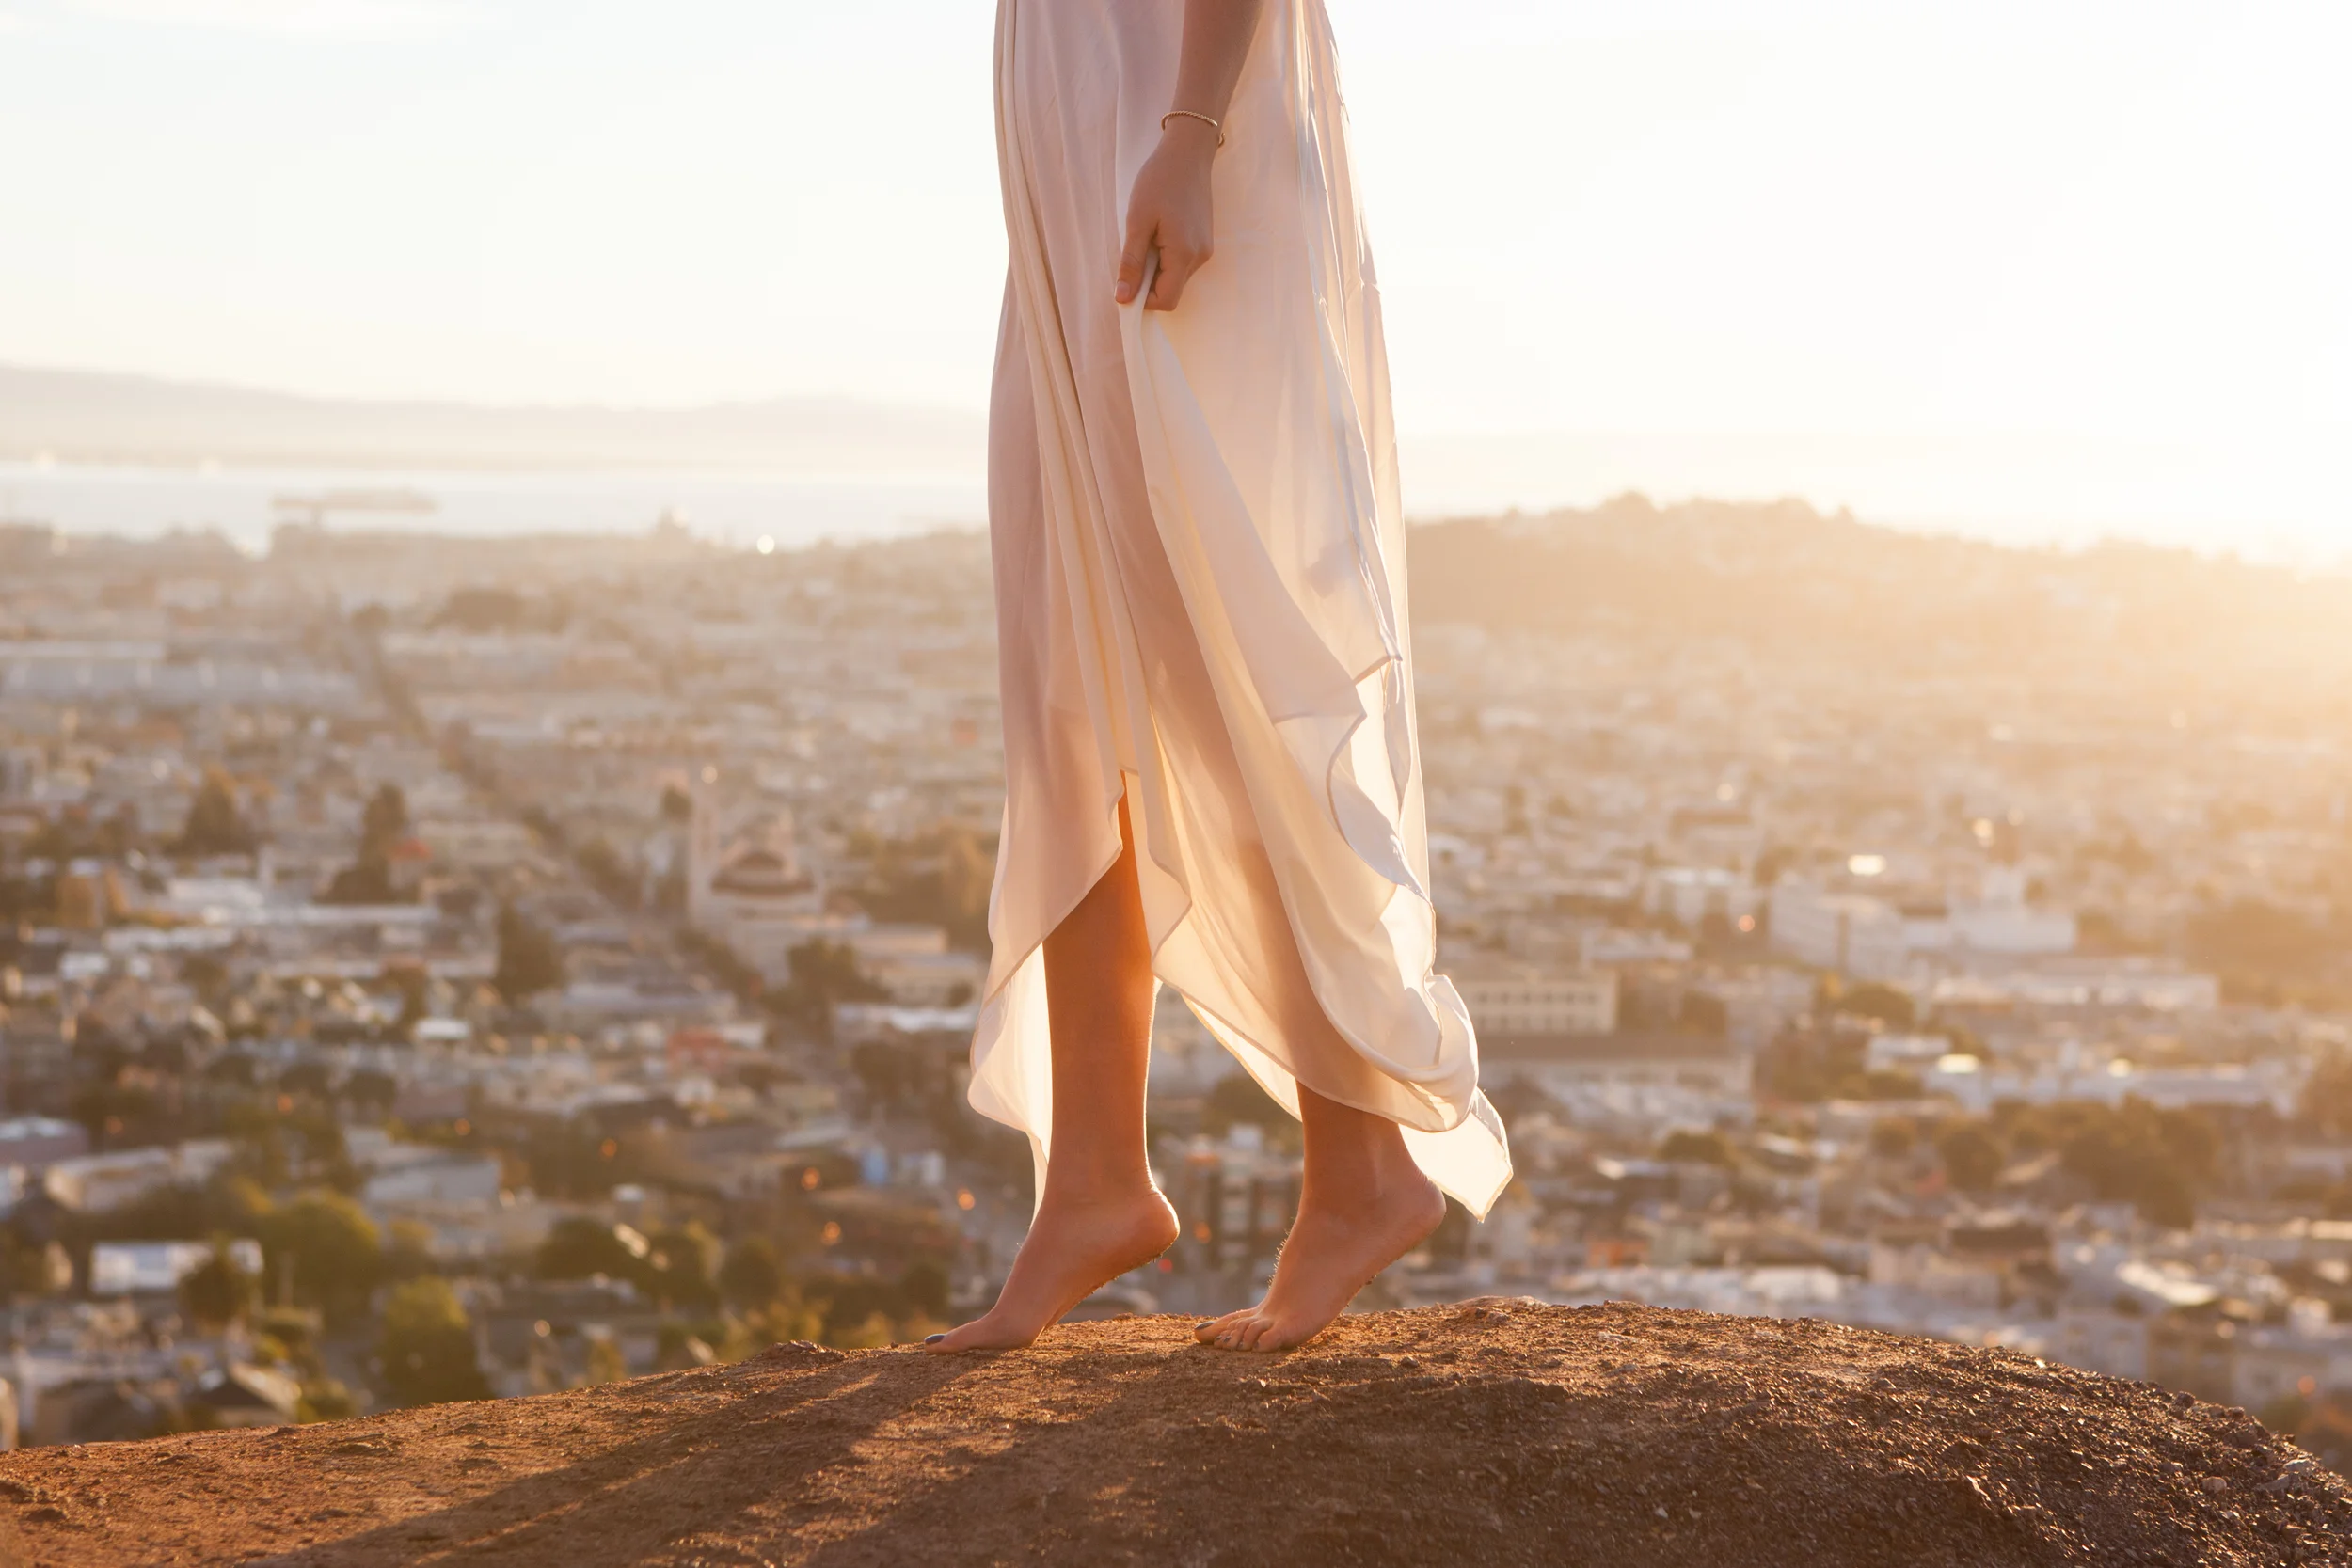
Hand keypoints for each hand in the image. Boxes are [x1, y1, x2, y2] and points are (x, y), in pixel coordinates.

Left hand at [1116, 120, 1218, 310]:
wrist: (1187, 153)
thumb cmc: (1159, 181)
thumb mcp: (1137, 222)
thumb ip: (1131, 263)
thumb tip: (1123, 299)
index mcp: (1184, 254)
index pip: (1166, 301)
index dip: (1142, 299)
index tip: (1125, 281)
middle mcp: (1200, 258)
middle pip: (1172, 292)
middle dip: (1148, 283)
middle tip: (1133, 252)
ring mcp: (1205, 250)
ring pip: (1176, 278)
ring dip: (1156, 269)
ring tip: (1147, 237)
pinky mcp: (1204, 241)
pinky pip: (1182, 263)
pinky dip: (1166, 258)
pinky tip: (1159, 233)